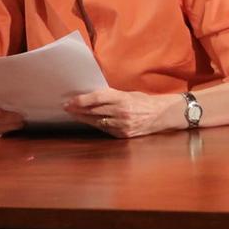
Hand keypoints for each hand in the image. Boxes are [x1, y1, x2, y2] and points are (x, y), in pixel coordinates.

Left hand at [64, 89, 184, 138]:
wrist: (162, 115)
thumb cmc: (145, 101)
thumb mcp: (129, 94)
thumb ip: (112, 96)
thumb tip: (92, 97)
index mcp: (123, 99)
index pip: (97, 99)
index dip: (81, 100)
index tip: (70, 100)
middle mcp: (121, 113)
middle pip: (93, 111)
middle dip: (78, 109)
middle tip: (66, 107)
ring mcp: (122, 125)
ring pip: (96, 122)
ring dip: (83, 118)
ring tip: (73, 114)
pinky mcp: (123, 135)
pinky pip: (105, 130)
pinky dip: (95, 125)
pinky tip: (88, 121)